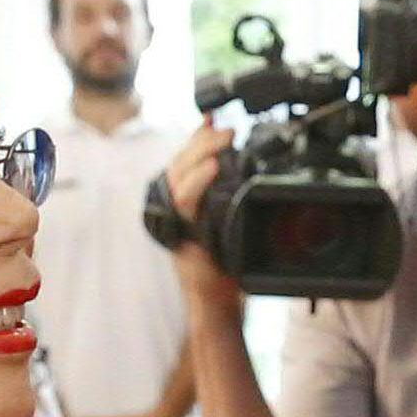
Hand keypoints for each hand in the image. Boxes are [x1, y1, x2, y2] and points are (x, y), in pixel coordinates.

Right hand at [161, 121, 244, 309]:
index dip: (196, 135)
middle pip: (179, 161)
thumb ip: (228, 197)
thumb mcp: (228, 223)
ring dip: (200, 152)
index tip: (212, 115)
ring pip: (178, 174)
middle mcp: (173, 208)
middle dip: (201, 138)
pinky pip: (185, 201)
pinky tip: (213, 166)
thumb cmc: (225, 266)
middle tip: (226, 128)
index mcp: (183, 202)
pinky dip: (198, 181)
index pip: (185, 159)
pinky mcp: (182, 234)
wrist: (217, 301)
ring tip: (222, 139)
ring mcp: (175, 220)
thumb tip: (243, 167)